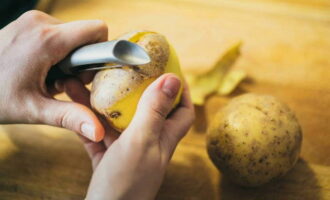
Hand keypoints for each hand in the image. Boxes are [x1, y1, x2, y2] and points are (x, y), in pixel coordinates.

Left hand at [0, 10, 107, 140]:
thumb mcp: (34, 110)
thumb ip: (70, 117)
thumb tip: (98, 132)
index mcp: (47, 40)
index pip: (97, 30)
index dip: (101, 52)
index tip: (86, 73)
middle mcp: (41, 23)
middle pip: (84, 36)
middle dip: (82, 61)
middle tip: (62, 82)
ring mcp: (32, 21)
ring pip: (71, 36)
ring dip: (68, 58)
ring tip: (48, 77)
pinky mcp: (28, 24)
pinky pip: (57, 34)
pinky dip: (57, 52)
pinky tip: (40, 69)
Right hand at [80, 74, 194, 199]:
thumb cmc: (127, 182)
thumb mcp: (142, 141)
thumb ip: (154, 111)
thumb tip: (172, 79)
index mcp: (164, 138)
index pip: (183, 111)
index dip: (180, 91)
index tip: (169, 71)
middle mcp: (148, 142)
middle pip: (146, 109)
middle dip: (134, 88)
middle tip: (121, 70)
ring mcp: (126, 150)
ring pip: (116, 118)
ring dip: (101, 101)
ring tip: (84, 82)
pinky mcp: (107, 157)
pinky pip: (97, 132)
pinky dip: (87, 120)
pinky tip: (74, 106)